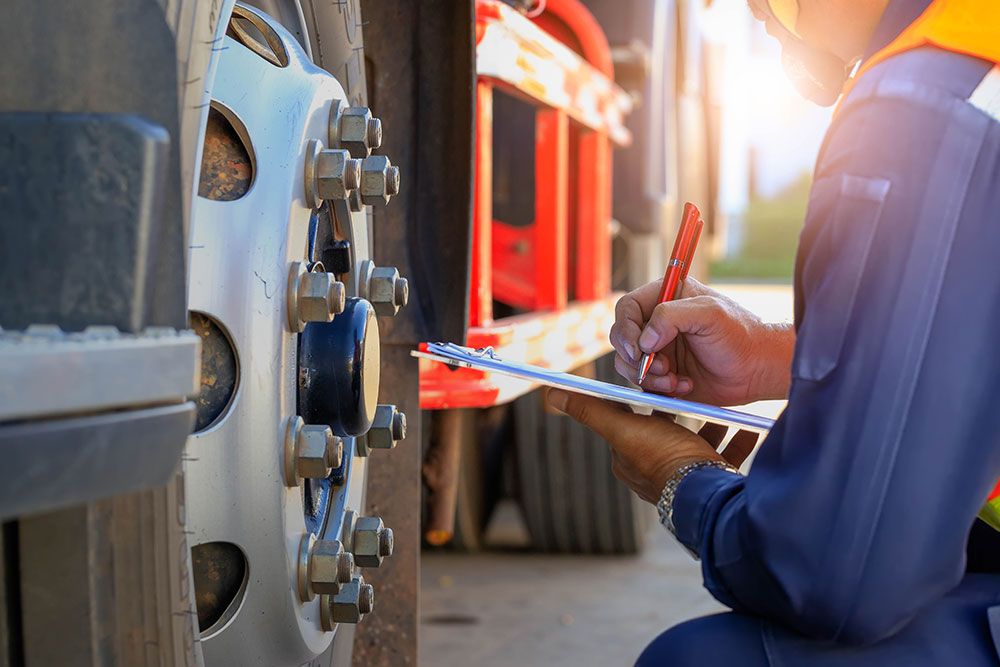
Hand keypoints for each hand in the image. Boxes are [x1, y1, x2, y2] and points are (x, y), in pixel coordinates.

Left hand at [546, 389, 757, 502]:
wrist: (707, 494)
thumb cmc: (662, 459)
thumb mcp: (623, 428)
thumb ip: (589, 410)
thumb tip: (550, 392)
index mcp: (630, 458)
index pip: (633, 419)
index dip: (645, 398)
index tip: (660, 378)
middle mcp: (654, 471)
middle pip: (667, 430)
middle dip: (682, 409)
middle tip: (694, 388)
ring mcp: (685, 478)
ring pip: (698, 443)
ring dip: (711, 424)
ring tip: (722, 406)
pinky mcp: (712, 483)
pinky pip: (724, 458)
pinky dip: (735, 441)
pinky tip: (748, 427)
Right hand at [610, 278, 793, 405]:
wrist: (757, 370)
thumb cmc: (740, 335)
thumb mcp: (710, 314)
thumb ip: (671, 316)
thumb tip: (644, 339)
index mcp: (666, 297)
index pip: (627, 308)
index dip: (626, 329)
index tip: (639, 349)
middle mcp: (657, 322)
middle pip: (621, 337)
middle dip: (635, 357)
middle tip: (661, 366)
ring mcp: (658, 349)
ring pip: (628, 363)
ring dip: (648, 376)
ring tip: (675, 379)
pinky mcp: (661, 373)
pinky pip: (643, 383)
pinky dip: (659, 388)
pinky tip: (684, 385)